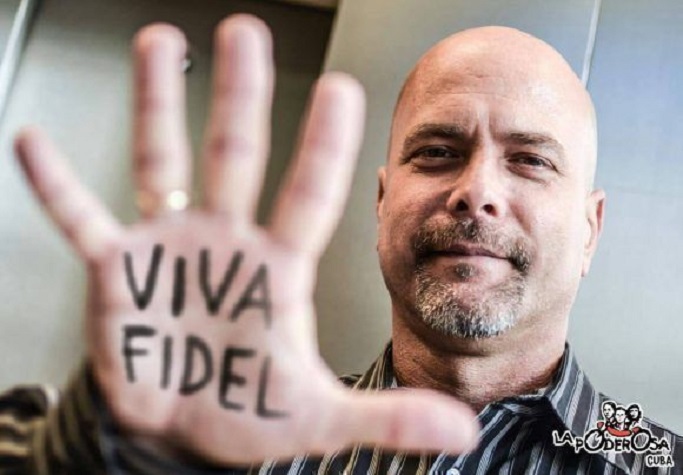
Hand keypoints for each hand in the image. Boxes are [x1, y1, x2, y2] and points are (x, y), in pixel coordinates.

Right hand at [14, 14, 477, 464]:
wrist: (181, 428)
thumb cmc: (245, 409)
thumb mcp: (318, 417)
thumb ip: (387, 418)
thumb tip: (462, 430)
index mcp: (276, 268)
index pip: (309, 195)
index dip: (325, 146)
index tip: (341, 90)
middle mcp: (225, 242)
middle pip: (235, 154)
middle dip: (240, 95)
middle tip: (245, 33)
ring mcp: (169, 249)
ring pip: (162, 163)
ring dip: (158, 105)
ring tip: (159, 44)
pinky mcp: (119, 271)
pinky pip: (82, 220)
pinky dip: (58, 188)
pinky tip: (34, 145)